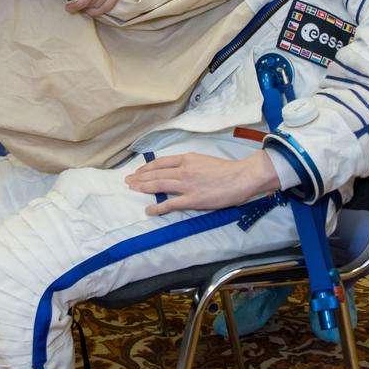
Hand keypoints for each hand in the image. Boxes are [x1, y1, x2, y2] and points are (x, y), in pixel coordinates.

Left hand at [125, 151, 280, 215]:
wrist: (241, 177)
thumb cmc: (226, 170)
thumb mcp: (204, 160)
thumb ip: (189, 164)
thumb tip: (177, 171)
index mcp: (187, 159)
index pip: (161, 162)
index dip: (147, 167)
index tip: (138, 171)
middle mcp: (184, 170)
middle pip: (156, 173)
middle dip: (139, 177)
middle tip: (127, 180)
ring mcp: (187, 185)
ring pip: (159, 185)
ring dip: (143, 187)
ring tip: (132, 189)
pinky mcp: (192, 200)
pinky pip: (170, 204)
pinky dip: (157, 207)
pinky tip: (148, 210)